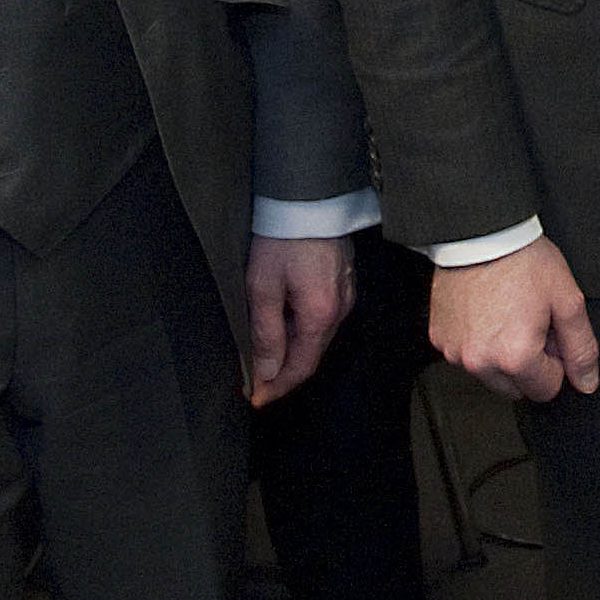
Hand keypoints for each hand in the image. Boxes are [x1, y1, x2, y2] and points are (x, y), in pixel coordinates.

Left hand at [245, 232, 355, 404]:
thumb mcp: (263, 288)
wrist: (309, 199)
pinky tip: (281, 327)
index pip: (300, 368)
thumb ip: (266, 334)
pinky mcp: (343, 282)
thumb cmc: (283, 239)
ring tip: (261, 356)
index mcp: (321, 315)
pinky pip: (322, 318)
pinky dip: (301, 331)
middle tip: (253, 382)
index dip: (276, 387)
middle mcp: (340, 310)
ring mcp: (345, 295)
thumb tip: (266, 372)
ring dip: (290, 352)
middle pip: (311, 355)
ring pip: (316, 337)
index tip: (254, 399)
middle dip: (281, 373)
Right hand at [429, 236, 599, 401]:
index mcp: (515, 356)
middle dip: (527, 362)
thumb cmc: (524, 261)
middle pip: (516, 387)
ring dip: (500, 355)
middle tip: (529, 321)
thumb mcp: (568, 300)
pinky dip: (477, 341)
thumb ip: (581, 347)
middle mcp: (480, 361)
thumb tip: (586, 382)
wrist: (482, 234)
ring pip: (489, 374)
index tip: (549, 332)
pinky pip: (465, 355)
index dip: (554, 361)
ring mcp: (455, 352)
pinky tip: (485, 312)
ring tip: (507, 314)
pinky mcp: (439, 339)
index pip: (546, 389)